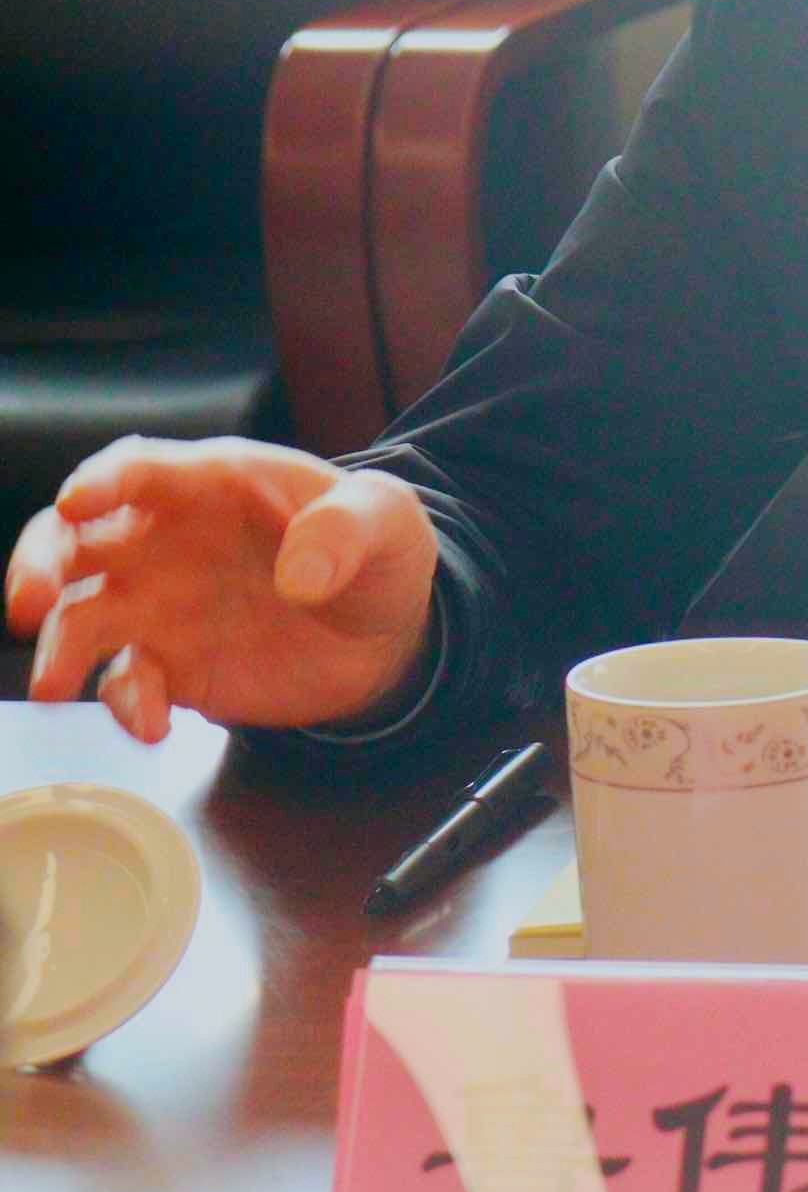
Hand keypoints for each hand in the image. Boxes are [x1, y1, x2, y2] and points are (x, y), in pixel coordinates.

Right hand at [4, 435, 439, 742]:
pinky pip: (125, 681)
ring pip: (77, 613)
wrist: (388, 633)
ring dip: (56, 645)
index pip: (142, 468)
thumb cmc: (378, 551)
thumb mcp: (388, 520)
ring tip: (53, 683)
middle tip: (29, 600)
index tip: (76, 502)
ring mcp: (161, 602)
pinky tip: (156, 724)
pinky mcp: (170, 664)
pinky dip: (127, 703)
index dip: (103, 479)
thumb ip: (349, 528)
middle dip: (40, 561)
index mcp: (216, 482)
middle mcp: (168, 537)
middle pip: (75, 537)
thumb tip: (301, 575)